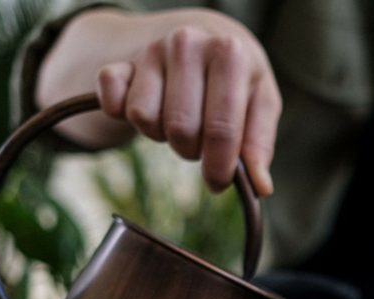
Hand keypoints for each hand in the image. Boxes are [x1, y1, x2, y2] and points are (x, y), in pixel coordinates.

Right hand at [38, 9, 280, 195]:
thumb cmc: (237, 79)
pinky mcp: (118, 61)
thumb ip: (260, 144)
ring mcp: (150, 50)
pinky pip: (112, 105)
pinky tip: (150, 106)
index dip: (219, 166)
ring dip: (162, 134)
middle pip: (181, 130)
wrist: (202, 36)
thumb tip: (260, 187)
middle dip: (192, 149)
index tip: (218, 183)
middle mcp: (187, 44)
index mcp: (229, 54)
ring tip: (180, 118)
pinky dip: (124, 117)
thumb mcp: (261, 103)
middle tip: (202, 139)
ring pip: (145, 121)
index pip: (221, 128)